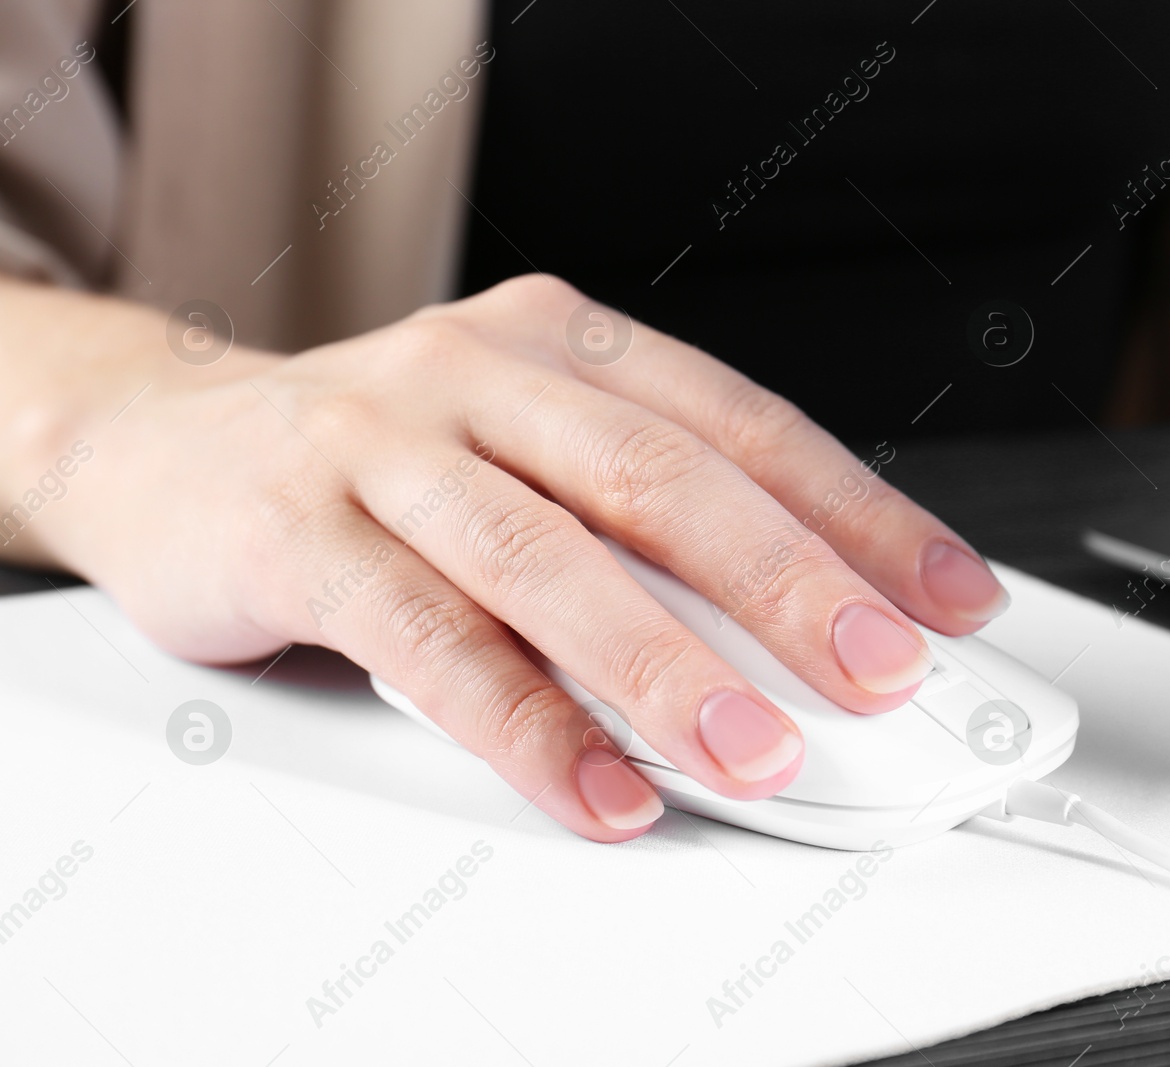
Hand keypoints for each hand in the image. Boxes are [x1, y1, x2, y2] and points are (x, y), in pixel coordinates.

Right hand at [33, 275, 1010, 840]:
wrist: (169, 442)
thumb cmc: (381, 458)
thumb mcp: (525, 455)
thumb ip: (639, 526)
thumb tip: (793, 631)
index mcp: (563, 341)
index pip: (743, 425)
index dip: (860, 514)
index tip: (950, 598)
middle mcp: (481, 372)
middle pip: (663, 477)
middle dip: (789, 584)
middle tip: (882, 673)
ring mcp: (383, 442)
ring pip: (548, 557)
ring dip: (665, 666)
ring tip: (754, 753)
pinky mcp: (296, 530)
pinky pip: (428, 639)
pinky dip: (526, 724)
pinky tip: (599, 787)